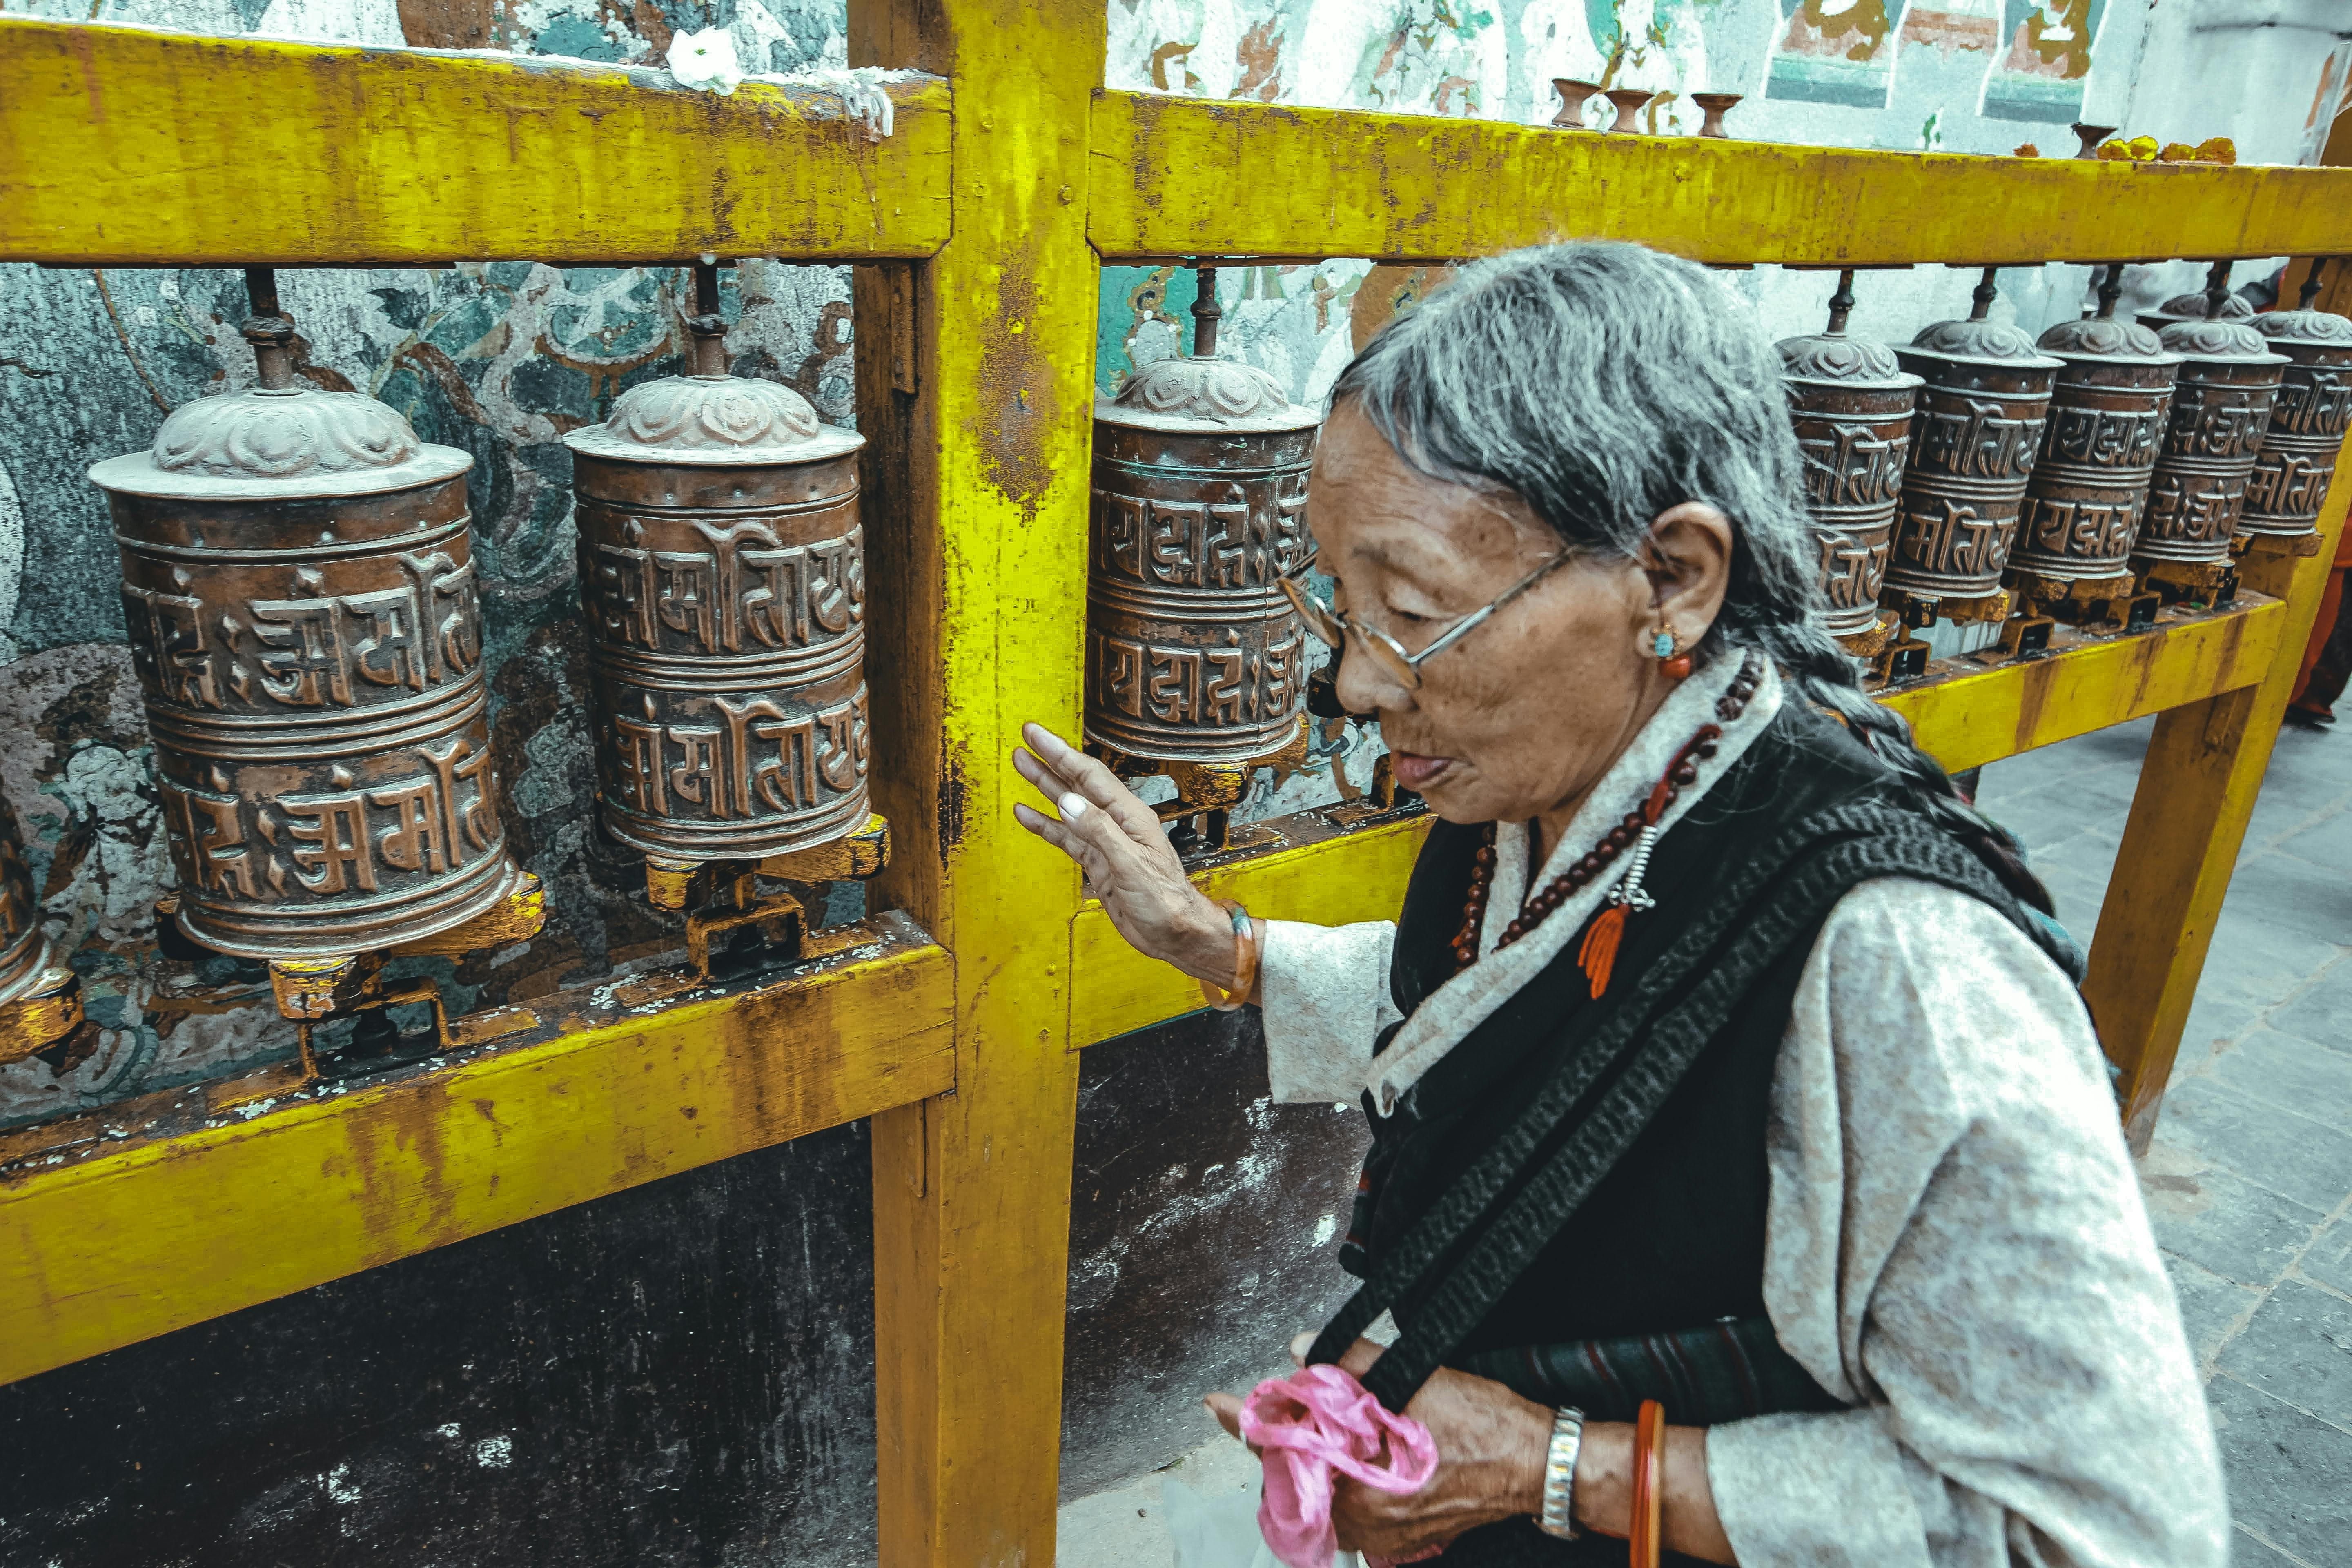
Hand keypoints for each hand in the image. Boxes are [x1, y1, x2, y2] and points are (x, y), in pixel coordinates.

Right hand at [1011, 722, 1240, 988]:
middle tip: (1026, 739)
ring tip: (1022, 765)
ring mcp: (1105, 842)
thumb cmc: (1166, 900)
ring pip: (1068, 807)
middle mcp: (1117, 823)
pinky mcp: (1097, 862)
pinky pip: (1066, 837)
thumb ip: (1099, 831)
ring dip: (1045, 786)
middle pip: (1077, 784)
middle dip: (1050, 761)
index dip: (1061, 753)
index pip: (1089, 775)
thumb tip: (1068, 803)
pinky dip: (1045, 825)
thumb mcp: (1132, 864)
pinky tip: (1027, 814)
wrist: (1174, 933)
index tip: (1037, 735)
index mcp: (1130, 816)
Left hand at [1204, 1335, 1552, 1560]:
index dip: (1242, 1422)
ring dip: (1316, 1460)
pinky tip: (1355, 1449)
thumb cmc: (1484, 1424)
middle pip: (1297, 1477)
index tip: (1212, 1402)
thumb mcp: (1416, 1377)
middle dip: (1287, 1438)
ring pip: (1324, 1494)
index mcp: (1360, 1488)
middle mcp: (1365, 1522)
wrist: (1537, 1462)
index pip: (1281, 1452)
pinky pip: (1353, 1510)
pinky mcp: (1401, 1537)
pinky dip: (1344, 1479)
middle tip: (1286, 1401)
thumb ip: (1352, 1362)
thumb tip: (1301, 1350)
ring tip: (1322, 1422)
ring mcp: (1383, 1536)